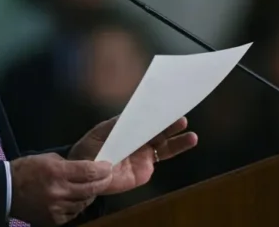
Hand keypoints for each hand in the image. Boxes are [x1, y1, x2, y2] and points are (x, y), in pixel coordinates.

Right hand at [9, 153, 112, 225]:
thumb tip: (84, 167)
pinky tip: (76, 198)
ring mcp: (57, 208)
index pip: (89, 172)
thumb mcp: (48, 158)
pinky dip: (77, 205)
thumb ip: (68, 164)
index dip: (102, 169)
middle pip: (91, 188)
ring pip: (84, 202)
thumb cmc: (27, 169)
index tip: (108, 166)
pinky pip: (73, 213)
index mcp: (57, 173)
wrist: (6, 190)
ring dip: (90, 194)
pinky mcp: (54, 219)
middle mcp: (59, 192)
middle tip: (107, 176)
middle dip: (102, 181)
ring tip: (91, 187)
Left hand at [68, 116, 197, 194]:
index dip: (156, 111)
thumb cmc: (90, 149)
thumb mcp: (101, 132)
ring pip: (165, 145)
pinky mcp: (145, 169)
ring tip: (192, 136)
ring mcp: (144, 154)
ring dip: (178, 139)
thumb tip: (134, 113)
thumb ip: (117, 124)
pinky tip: (185, 143)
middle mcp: (139, 139)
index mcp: (128, 127)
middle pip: (158, 129)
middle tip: (182, 118)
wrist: (86, 175)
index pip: (145, 117)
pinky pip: (161, 158)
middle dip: (170, 123)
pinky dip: (175, 150)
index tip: (168, 103)